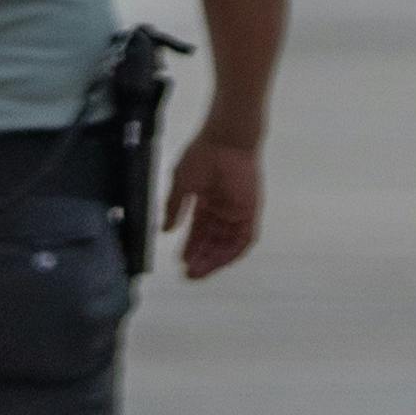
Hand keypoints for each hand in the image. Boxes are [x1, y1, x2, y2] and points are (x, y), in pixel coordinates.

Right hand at [165, 132, 263, 278]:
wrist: (225, 141)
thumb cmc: (203, 156)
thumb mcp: (181, 184)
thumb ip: (174, 208)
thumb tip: (165, 229)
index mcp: (206, 200)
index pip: (199, 231)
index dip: (191, 247)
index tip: (181, 262)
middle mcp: (222, 209)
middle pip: (212, 240)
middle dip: (201, 258)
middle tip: (189, 273)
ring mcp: (237, 211)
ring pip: (226, 243)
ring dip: (214, 259)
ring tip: (199, 271)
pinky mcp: (250, 211)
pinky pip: (244, 238)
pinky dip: (232, 252)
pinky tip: (219, 263)